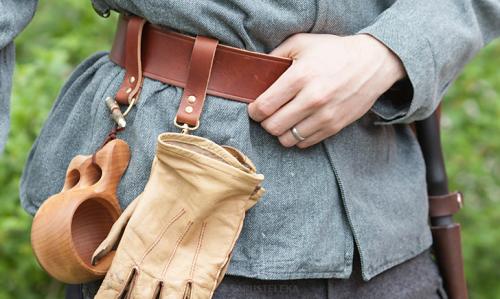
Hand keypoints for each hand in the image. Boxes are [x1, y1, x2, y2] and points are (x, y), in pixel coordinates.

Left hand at [247, 33, 405, 147]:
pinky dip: (297, 137)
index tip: (255, 108)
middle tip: (269, 114)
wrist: (372, 63)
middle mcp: (313, 99)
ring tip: (284, 120)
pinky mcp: (335, 126)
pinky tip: (299, 124)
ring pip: (287, 140)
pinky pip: (305, 143)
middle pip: (273, 127)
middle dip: (265, 122)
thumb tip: (255, 75)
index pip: (264, 106)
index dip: (254, 110)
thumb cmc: (333, 52)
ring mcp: (325, 115)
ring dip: (280, 132)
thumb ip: (275, 57)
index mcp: (300, 76)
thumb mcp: (301, 43)